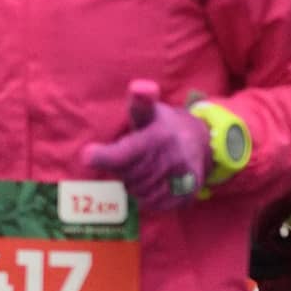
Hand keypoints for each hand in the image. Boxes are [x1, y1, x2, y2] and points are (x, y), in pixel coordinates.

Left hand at [81, 80, 209, 212]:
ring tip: (143, 170)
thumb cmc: (163, 126)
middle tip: (132, 159)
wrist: (203, 140)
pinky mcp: (187, 192)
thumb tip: (140, 87)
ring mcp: (180, 177)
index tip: (87, 155)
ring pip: (140, 192)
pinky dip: (149, 198)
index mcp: (157, 137)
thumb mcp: (150, 111)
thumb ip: (140, 101)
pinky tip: (152, 185)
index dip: (104, 156)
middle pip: (128, 177)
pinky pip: (156, 204)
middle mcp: (171, 158)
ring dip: (136, 185)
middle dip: (124, 171)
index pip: (125, 153)